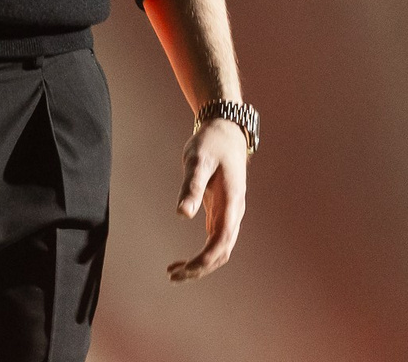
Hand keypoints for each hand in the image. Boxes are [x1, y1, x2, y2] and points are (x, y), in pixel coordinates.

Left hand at [167, 117, 246, 280]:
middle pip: (222, 252)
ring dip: (200, 265)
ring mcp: (229, 214)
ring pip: (219, 250)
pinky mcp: (221, 212)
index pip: (221, 241)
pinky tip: (183, 261)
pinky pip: (214, 241)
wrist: (225, 131)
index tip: (185, 269)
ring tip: (174, 273)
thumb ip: (191, 186)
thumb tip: (182, 215)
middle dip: (200, 269)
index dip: (204, 259)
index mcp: (232, 202)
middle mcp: (234, 212)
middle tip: (173, 276)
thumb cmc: (211, 144)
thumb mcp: (198, 160)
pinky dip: (200, 255)